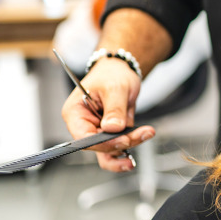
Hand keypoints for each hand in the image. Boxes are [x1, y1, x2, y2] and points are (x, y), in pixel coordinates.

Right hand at [61, 57, 153, 171]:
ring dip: (130, 143)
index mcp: (75, 113)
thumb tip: (112, 129)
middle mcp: (84, 124)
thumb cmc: (112, 74)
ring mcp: (98, 129)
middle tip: (141, 134)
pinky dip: (133, 140)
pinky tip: (144, 135)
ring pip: (111, 148)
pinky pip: (120, 143)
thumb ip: (114, 109)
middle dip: (121, 142)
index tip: (123, 140)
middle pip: (99, 145)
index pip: (83, 137)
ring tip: (146, 133)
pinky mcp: (111, 132)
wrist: (121, 71)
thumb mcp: (115, 88)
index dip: (103, 143)